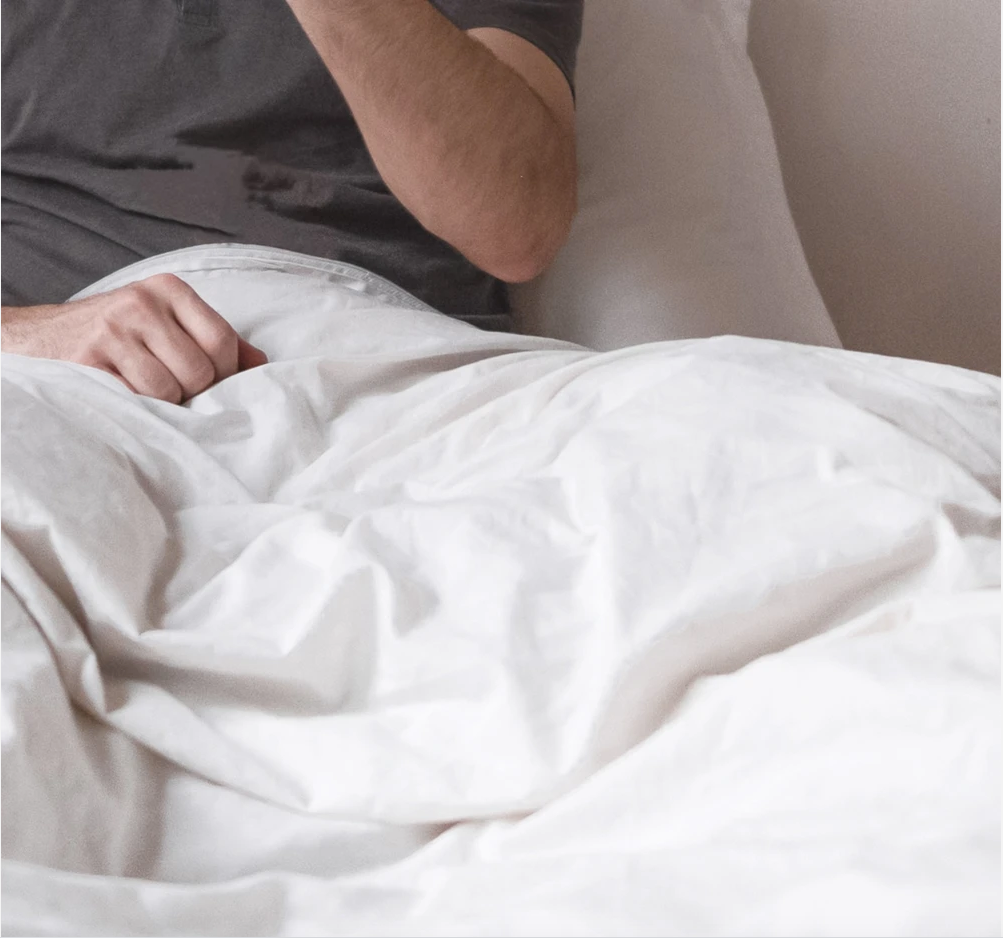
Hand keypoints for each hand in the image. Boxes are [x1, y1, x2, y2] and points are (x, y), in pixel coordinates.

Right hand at [1, 274, 266, 402]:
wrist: (38, 338)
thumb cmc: (118, 336)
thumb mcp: (166, 323)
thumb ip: (215, 339)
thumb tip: (261, 365)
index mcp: (169, 290)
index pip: (223, 341)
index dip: (226, 374)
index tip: (211, 385)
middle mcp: (141, 303)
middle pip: (202, 371)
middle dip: (195, 393)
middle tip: (176, 393)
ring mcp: (112, 330)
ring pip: (170, 390)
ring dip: (165, 405)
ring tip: (148, 395)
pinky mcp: (87, 360)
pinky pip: (136, 400)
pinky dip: (139, 409)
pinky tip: (128, 399)